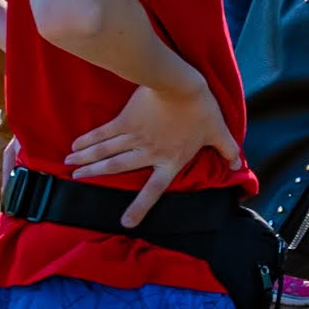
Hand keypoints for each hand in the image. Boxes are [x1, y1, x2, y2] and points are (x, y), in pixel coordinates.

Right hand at [64, 78, 235, 208]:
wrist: (180, 86)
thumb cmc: (201, 110)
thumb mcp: (218, 131)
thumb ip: (227, 150)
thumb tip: (237, 166)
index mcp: (170, 161)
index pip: (154, 190)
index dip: (140, 208)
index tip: (126, 222)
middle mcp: (148, 153)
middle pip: (118, 168)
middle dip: (96, 174)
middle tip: (78, 178)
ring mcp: (134, 137)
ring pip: (106, 152)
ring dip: (86, 159)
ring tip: (70, 165)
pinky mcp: (124, 120)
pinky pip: (103, 133)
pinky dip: (88, 140)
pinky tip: (75, 145)